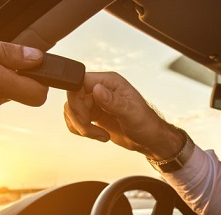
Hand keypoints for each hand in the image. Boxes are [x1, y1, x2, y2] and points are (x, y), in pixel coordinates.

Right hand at [64, 72, 184, 159]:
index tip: (85, 116)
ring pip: (71, 110)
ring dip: (81, 127)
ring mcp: (96, 102)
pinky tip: (99, 135)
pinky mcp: (93, 114)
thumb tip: (97, 90)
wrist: (149, 140)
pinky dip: (81, 131)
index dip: (76, 100)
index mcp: (110, 82)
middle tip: (93, 131)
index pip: (80, 82)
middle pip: (73, 98)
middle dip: (79, 118)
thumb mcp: (131, 114)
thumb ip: (114, 102)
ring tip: (100, 135)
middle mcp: (101, 89)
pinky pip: (75, 119)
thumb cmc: (146, 124)